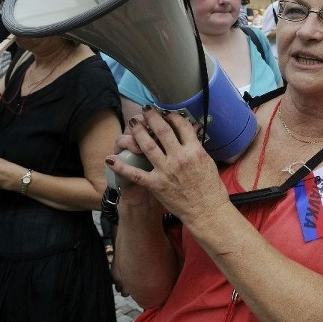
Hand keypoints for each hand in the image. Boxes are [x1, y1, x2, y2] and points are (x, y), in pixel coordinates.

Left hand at [107, 108, 230, 224]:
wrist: (207, 211)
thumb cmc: (211, 189)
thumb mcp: (208, 162)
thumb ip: (196, 147)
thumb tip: (191, 133)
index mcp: (194, 151)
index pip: (181, 126)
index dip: (172, 116)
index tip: (167, 113)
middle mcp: (179, 158)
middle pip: (162, 130)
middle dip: (152, 117)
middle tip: (146, 110)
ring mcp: (166, 171)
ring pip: (148, 146)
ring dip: (138, 132)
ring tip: (133, 122)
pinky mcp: (156, 185)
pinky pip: (136, 174)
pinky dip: (122, 167)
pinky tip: (111, 159)